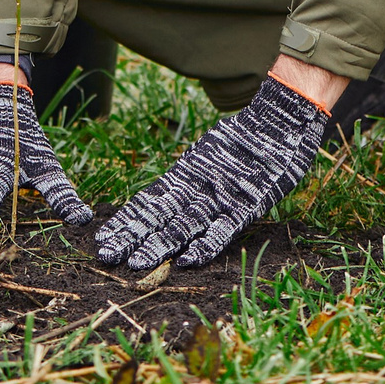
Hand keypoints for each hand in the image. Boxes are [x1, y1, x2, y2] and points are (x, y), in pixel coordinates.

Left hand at [93, 78, 328, 270]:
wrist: (281, 119)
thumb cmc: (244, 139)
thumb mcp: (207, 154)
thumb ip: (187, 175)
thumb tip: (161, 195)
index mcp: (187, 173)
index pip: (149, 201)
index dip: (127, 221)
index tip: (103, 239)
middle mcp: (198, 185)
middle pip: (159, 215)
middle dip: (133, 237)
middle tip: (106, 257)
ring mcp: (222, 195)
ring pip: (185, 224)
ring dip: (161, 245)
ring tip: (136, 265)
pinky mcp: (247, 203)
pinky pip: (224, 228)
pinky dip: (206, 244)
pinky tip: (187, 261)